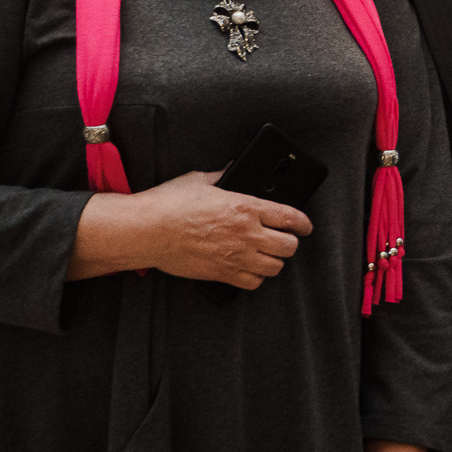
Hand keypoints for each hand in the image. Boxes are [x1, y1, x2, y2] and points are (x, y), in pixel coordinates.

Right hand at [69, 168, 313, 285]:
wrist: (145, 231)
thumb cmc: (169, 204)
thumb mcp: (200, 180)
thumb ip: (224, 175)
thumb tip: (233, 167)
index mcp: (245, 206)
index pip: (291, 217)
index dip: (303, 223)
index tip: (305, 226)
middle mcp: (247, 233)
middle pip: (289, 246)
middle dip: (290, 243)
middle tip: (284, 240)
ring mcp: (236, 255)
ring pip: (275, 267)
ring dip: (274, 261)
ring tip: (267, 255)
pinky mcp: (222, 273)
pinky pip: (254, 283)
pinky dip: (256, 278)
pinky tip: (250, 270)